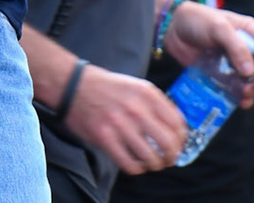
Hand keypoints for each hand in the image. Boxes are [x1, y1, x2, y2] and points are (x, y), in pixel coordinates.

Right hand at [64, 65, 186, 174]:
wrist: (73, 85)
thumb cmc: (106, 86)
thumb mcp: (136, 85)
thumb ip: (155, 103)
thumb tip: (175, 128)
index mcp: (147, 93)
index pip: (177, 123)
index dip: (181, 139)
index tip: (178, 145)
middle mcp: (136, 108)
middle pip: (168, 143)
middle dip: (172, 156)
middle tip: (169, 159)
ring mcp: (120, 124)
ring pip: (151, 157)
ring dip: (155, 165)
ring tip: (152, 163)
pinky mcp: (105, 138)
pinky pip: (129, 164)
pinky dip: (137, 169)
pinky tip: (136, 164)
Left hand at [164, 1, 253, 105]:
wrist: (172, 27)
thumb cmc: (195, 20)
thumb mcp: (218, 28)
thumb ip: (236, 47)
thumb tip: (249, 71)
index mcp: (250, 32)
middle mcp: (245, 48)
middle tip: (252, 89)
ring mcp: (234, 62)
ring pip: (252, 81)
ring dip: (252, 91)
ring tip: (243, 96)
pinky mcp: (222, 73)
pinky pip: (236, 88)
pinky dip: (239, 96)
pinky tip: (237, 101)